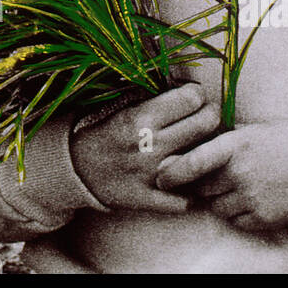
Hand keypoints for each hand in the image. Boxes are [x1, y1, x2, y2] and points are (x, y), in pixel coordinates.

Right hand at [68, 82, 221, 212]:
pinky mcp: (150, 199)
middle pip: (204, 124)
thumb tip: (186, 86)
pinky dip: (192, 191)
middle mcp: (149, 145)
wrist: (76, 168)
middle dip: (211, 115)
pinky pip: (186, 200)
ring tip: (202, 144)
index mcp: (140, 118)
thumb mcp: (123, 107)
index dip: (197, 94)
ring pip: (201, 159)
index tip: (193, 96)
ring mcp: (152, 175)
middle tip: (206, 115)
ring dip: (206, 151)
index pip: (191, 98)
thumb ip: (153, 98)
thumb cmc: (103, 132)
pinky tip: (190, 178)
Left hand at [154, 120, 287, 231]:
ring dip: (218, 200)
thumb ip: (219, 143)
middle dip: (200, 185)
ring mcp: (252, 197)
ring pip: (215, 207)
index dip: (172, 173)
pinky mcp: (263, 218)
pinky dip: (237, 214)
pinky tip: (251, 199)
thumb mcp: (249, 131)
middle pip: (200, 188)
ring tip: (238, 186)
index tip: (160, 177)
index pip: (193, 162)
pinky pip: (235, 221)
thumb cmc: (282, 142)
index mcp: (234, 145)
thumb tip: (183, 155)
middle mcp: (240, 172)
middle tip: (210, 179)